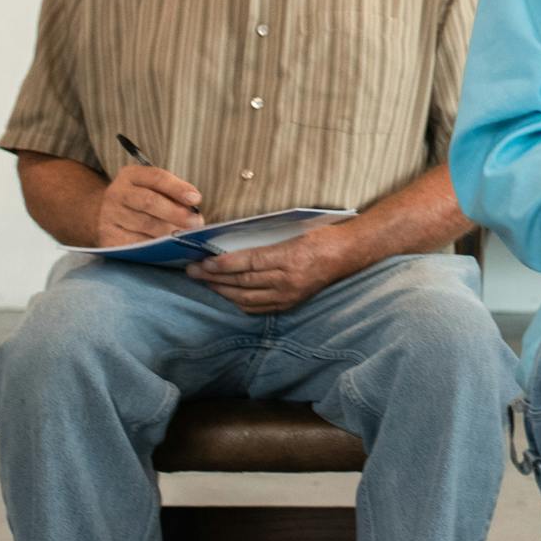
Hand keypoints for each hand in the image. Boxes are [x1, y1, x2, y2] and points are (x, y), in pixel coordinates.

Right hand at [97, 164, 203, 246]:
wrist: (107, 217)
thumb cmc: (141, 201)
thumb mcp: (154, 189)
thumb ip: (173, 194)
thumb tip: (194, 209)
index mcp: (131, 175)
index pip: (156, 177)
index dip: (178, 188)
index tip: (196, 199)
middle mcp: (116, 193)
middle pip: (149, 201)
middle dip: (176, 213)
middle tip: (195, 223)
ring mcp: (109, 216)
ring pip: (144, 224)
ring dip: (170, 232)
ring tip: (186, 236)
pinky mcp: (108, 238)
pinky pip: (136, 243)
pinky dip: (155, 246)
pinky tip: (167, 247)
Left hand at [185, 228, 345, 312]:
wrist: (347, 254)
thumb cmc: (322, 236)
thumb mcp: (294, 233)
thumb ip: (266, 244)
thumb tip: (233, 249)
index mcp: (289, 258)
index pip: (248, 263)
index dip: (222, 264)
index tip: (203, 262)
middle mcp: (287, 280)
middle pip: (243, 282)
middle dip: (214, 278)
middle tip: (193, 271)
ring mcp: (289, 294)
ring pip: (246, 298)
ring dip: (222, 291)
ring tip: (205, 283)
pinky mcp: (290, 303)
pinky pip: (258, 308)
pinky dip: (239, 302)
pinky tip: (228, 295)